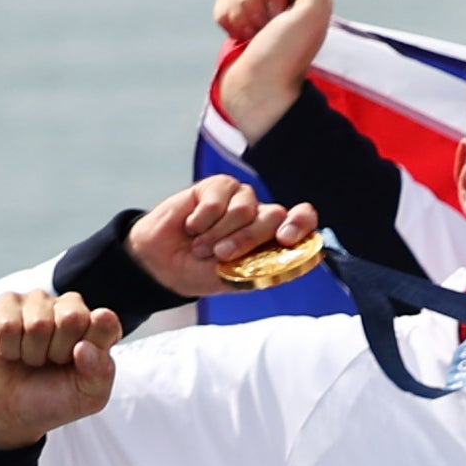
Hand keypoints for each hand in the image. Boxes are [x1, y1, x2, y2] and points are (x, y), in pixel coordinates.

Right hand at [0, 285, 120, 448]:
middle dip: (59, 351)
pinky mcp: (4, 305)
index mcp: (96, 326)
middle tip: (52, 362)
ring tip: (32, 359)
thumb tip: (84, 347)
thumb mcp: (89, 396)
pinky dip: (9, 349)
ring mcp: (36, 302)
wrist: (11, 411)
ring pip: (38, 323)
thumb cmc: (53, 398)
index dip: (93, 344)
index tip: (80, 360)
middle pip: (72, 317)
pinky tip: (11, 352)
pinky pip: (8, 325)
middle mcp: (68, 307)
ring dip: (32, 353)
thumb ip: (101, 372)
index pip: (106, 321)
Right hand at [124, 173, 320, 302]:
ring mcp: (241, 199)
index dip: (300, 224)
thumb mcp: (236, 279)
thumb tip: (293, 262)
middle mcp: (261, 216)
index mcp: (273, 238)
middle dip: (246, 240)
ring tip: (201, 246)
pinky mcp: (217, 186)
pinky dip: (201, 220)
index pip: (303, 219)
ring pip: (245, 209)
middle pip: (273, 216)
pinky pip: (217, 199)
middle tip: (220, 255)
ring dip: (218, 233)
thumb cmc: (202, 271)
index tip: (285, 238)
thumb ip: (264, 270)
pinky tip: (192, 227)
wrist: (163, 263)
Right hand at [211, 0, 336, 141]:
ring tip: (255, 36)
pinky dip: (227, 18)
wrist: (257, 90)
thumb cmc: (286, 56)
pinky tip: (240, 38)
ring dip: (241, 11)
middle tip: (268, 27)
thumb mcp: (312, 16)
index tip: (282, 14)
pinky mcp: (236, 16)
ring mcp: (259, 5)